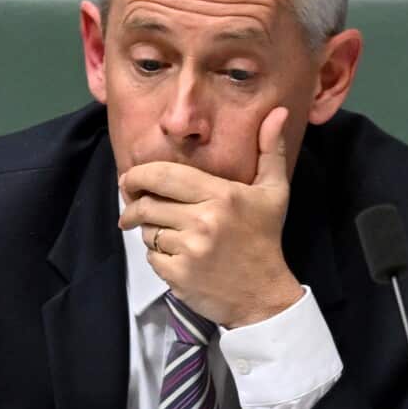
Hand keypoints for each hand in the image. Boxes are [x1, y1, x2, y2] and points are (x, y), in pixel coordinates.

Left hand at [118, 107, 303, 327]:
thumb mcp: (274, 192)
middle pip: (147, 204)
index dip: (138, 175)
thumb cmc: (264, 239)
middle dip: (131, 203)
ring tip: (163, 230)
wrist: (264, 296)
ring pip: (147, 231)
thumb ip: (270, 149)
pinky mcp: (179, 276)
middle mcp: (203, 221)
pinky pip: (151, 257)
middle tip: (129, 203)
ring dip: (147, 230)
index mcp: (221, 196)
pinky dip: (156, 255)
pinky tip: (174, 254)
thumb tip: (278, 112)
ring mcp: (190, 250)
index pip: (164, 176)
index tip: (130, 179)